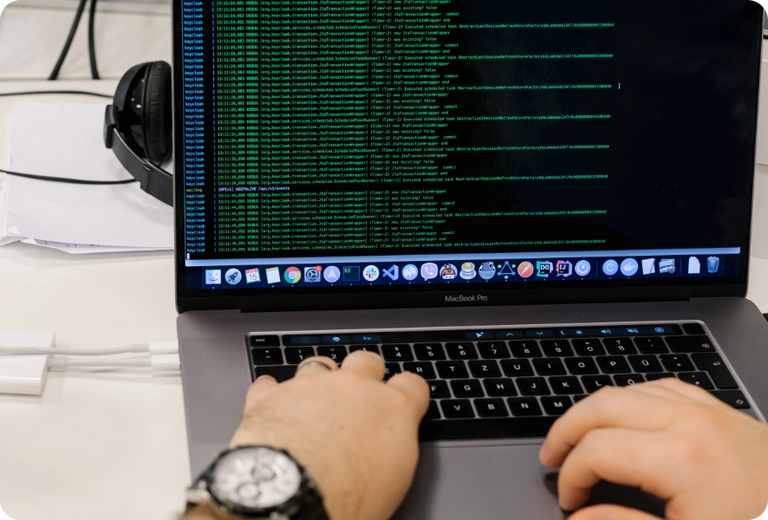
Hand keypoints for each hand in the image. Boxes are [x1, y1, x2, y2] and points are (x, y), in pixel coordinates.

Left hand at [229, 351, 429, 519]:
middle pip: (367, 361)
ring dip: (319, 380)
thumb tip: (391, 445)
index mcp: (392, 409)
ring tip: (313, 404)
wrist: (292, 496)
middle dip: (365, 373)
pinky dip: (274, 394)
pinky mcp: (272, 394)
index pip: (412, 384)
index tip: (402, 402)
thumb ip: (396, 446)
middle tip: (358, 397)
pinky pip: (271, 383)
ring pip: (320, 364)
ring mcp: (311, 385)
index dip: (407, 393)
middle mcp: (354, 387)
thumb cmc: (346, 497)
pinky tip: (275, 408)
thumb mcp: (394, 480)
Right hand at [539, 378, 767, 519]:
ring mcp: (718, 415)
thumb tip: (582, 516)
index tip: (568, 502)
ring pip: (634, 389)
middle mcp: (697, 425)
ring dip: (598, 409)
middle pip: (606, 405)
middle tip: (552, 456)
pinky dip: (636, 399)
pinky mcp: (734, 417)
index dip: (570, 475)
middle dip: (568, 429)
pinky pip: (669, 388)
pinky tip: (631, 416)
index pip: (597, 450)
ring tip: (580, 434)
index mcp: (683, 461)